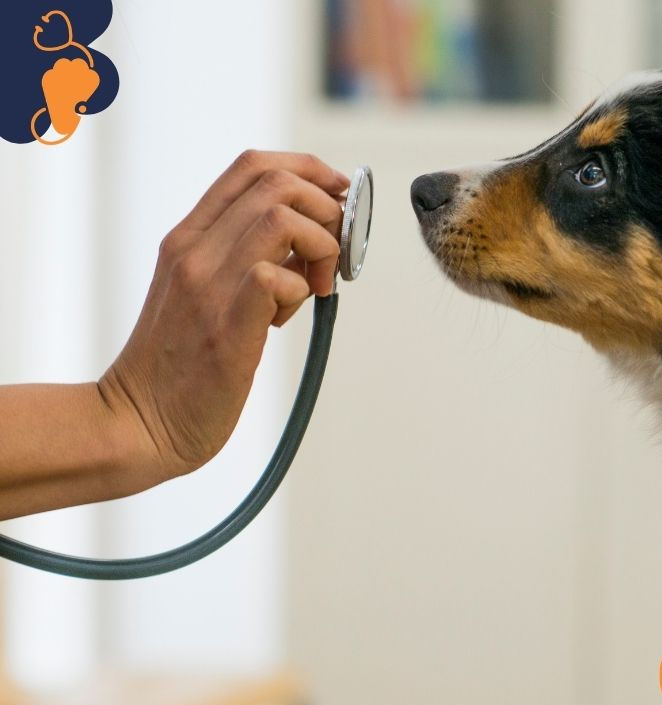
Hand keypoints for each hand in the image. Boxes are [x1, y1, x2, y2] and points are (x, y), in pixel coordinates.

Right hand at [98, 150, 349, 485]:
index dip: (308, 168)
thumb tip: (309, 241)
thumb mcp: (202, 292)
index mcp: (188, 237)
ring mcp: (206, 285)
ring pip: (282, 219)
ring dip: (320, 247)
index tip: (337, 194)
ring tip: (315, 288)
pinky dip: (301, 289)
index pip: (252, 166)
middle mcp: (194, 250)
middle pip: (277, 183)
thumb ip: (244, 258)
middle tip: (333, 254)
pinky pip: (275, 276)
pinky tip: (285, 320)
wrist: (138, 421)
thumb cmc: (179, 363)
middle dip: (326, 208)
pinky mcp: (225, 326)